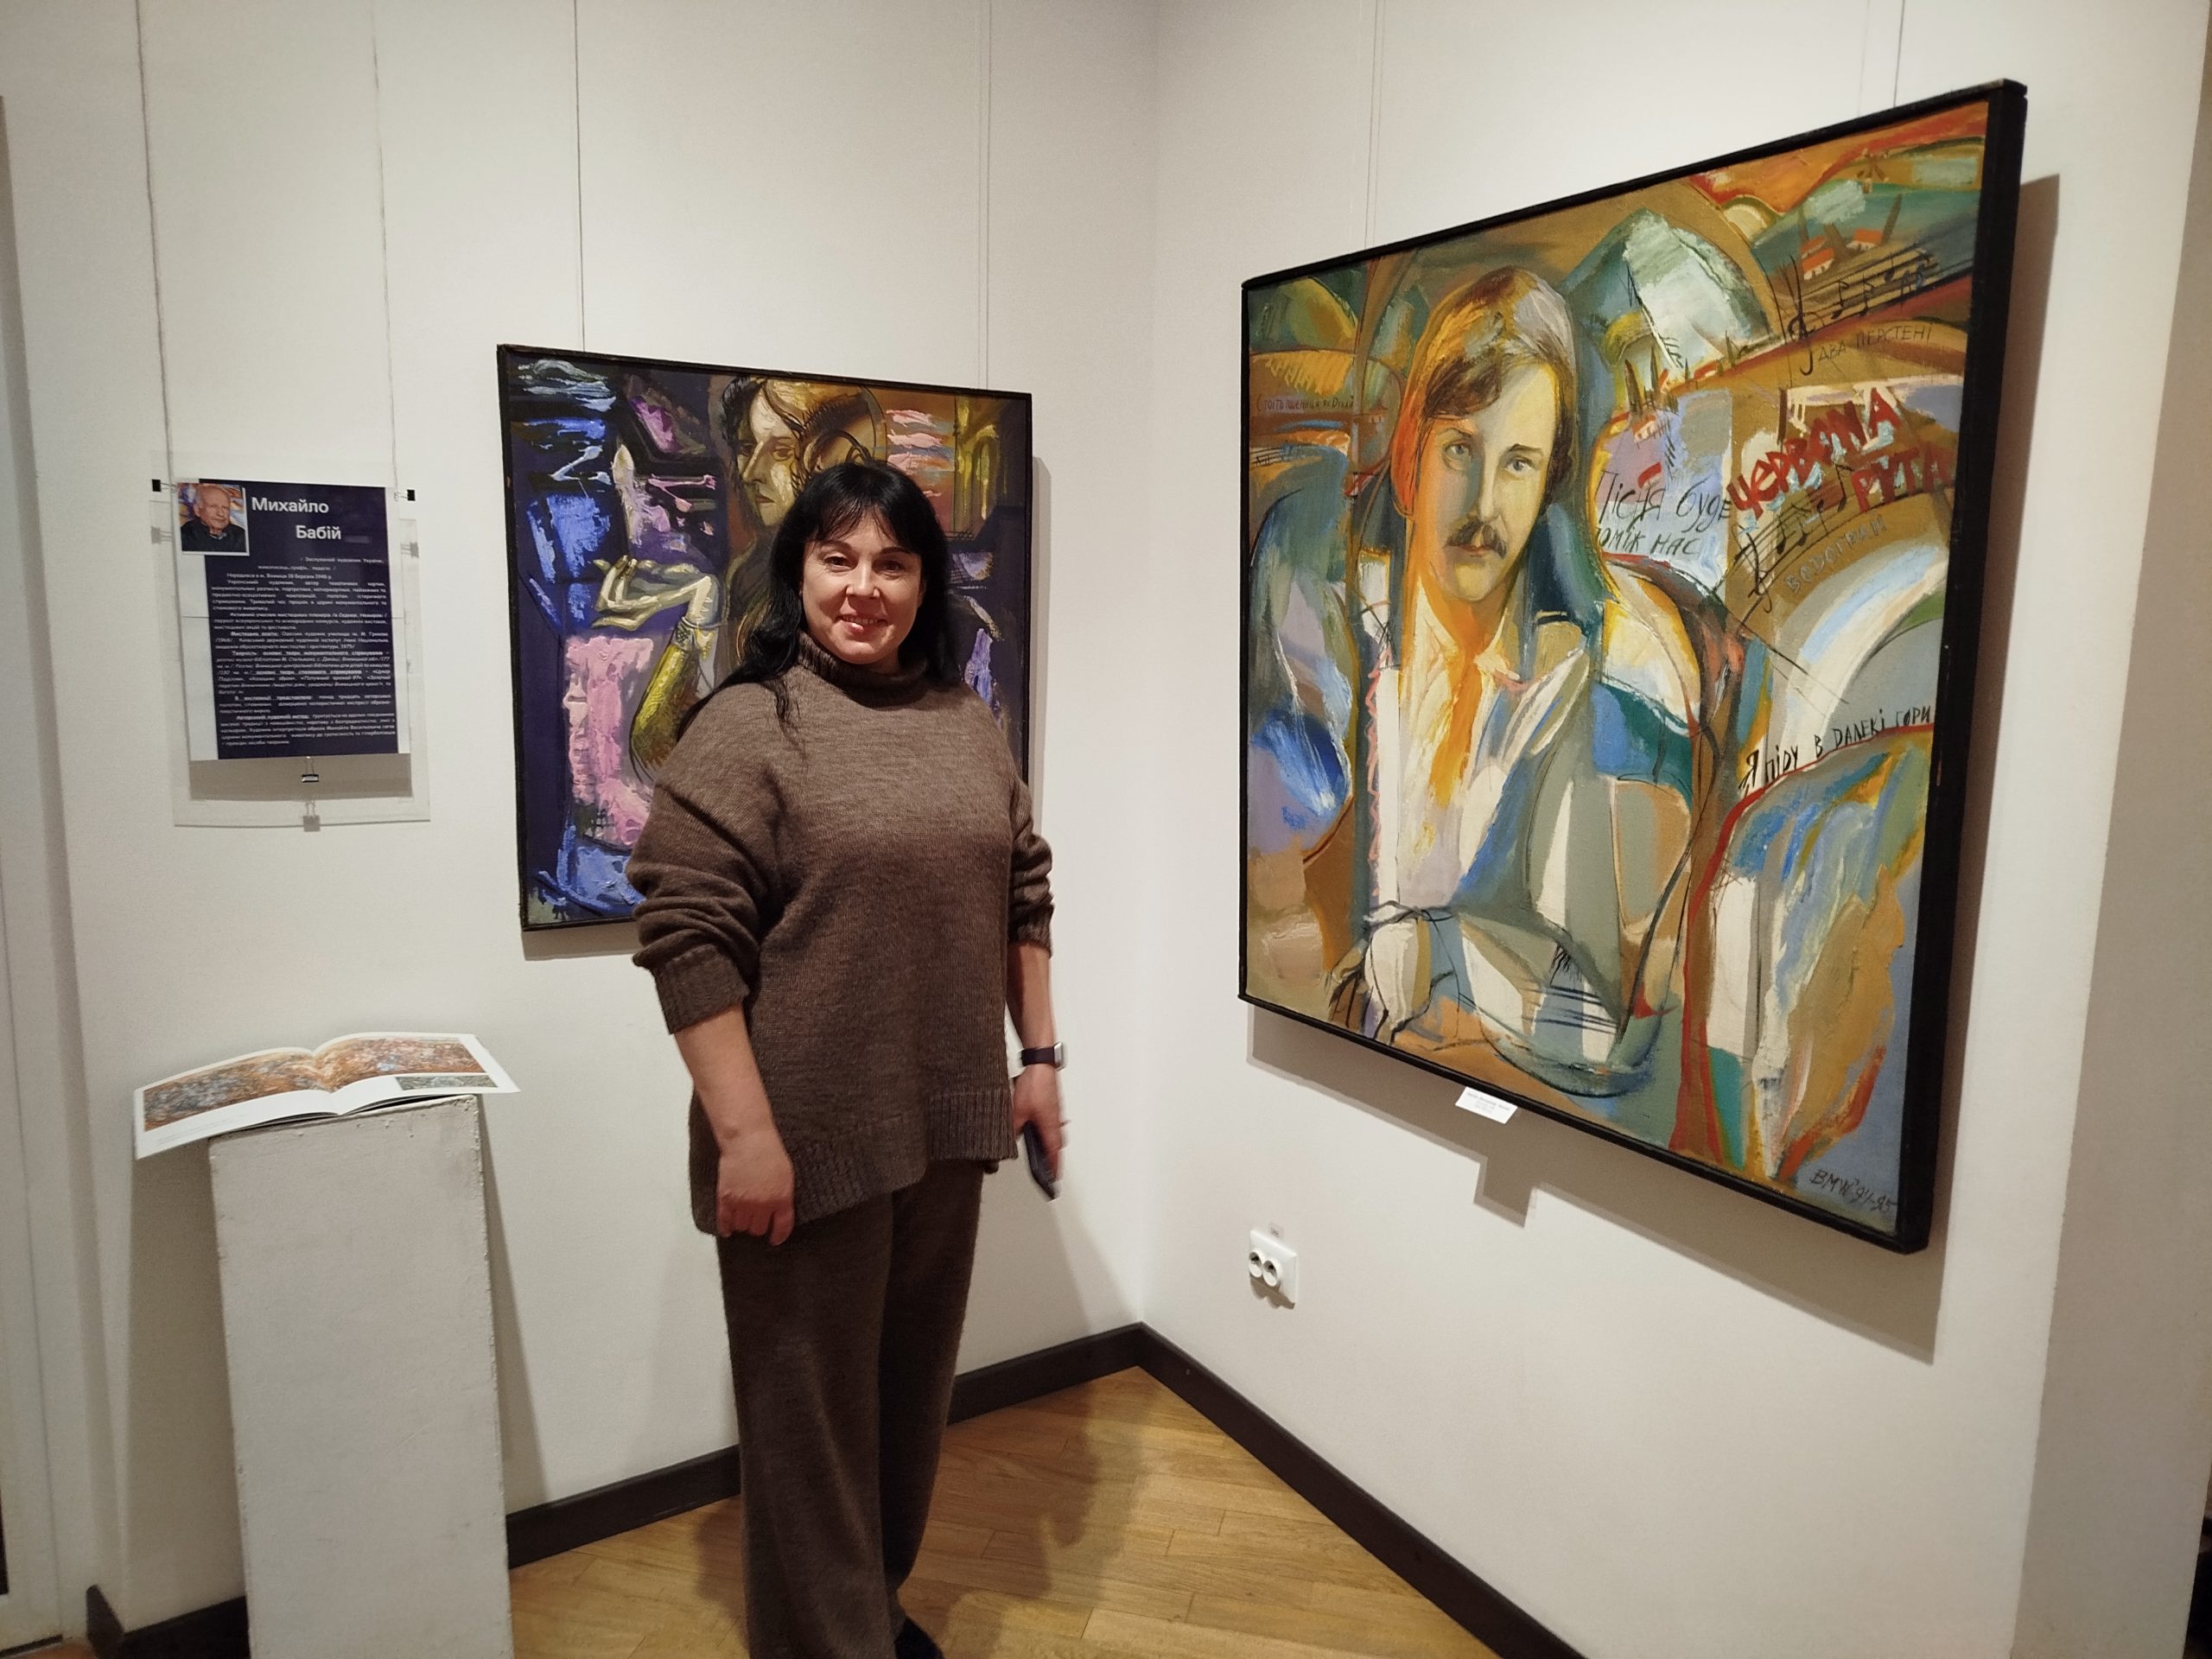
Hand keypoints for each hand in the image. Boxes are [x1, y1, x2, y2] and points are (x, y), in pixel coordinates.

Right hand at [717, 1124, 794, 1244]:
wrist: (748, 1139)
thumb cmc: (769, 1151)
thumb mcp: (786, 1175)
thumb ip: (783, 1195)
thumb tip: (780, 1211)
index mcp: (781, 1199)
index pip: (781, 1227)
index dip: (778, 1236)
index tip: (775, 1240)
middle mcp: (762, 1205)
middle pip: (758, 1229)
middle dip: (758, 1226)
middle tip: (757, 1221)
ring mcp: (743, 1203)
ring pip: (742, 1226)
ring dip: (743, 1224)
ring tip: (743, 1218)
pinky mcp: (726, 1198)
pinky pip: (725, 1221)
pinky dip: (725, 1228)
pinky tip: (727, 1230)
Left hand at [1010, 1063, 1063, 1180]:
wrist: (1040, 1063)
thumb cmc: (1035, 1084)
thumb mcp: (1017, 1112)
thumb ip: (1013, 1128)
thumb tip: (1010, 1139)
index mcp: (1049, 1127)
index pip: (1053, 1154)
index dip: (1053, 1168)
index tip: (1053, 1180)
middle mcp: (1054, 1121)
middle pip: (1055, 1145)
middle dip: (1052, 1158)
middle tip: (1050, 1169)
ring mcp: (1053, 1112)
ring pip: (1052, 1133)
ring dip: (1048, 1143)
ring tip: (1042, 1153)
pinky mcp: (1050, 1104)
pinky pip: (1049, 1123)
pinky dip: (1044, 1131)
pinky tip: (1034, 1129)